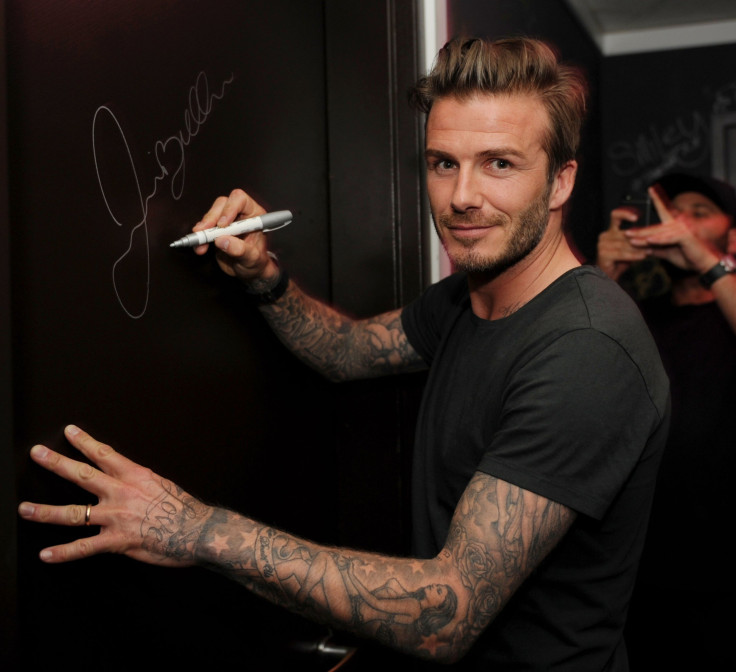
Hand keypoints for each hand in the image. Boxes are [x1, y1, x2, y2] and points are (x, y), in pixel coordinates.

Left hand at [18, 425, 211, 565]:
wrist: (198, 530)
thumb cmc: (185, 509)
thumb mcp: (163, 485)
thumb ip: (140, 483)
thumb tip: (128, 479)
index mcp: (135, 476)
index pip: (104, 453)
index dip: (84, 441)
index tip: (69, 431)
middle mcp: (122, 493)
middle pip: (82, 475)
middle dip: (56, 463)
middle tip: (37, 453)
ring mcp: (117, 517)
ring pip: (75, 513)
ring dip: (46, 511)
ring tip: (25, 509)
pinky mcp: (118, 541)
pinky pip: (85, 547)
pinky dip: (64, 553)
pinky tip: (46, 555)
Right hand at [192, 188, 278, 282]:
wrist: (249, 272)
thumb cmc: (256, 263)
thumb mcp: (253, 259)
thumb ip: (241, 250)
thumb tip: (223, 240)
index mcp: (254, 215)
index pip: (241, 200)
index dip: (230, 208)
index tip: (222, 224)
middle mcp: (240, 215)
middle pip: (222, 204)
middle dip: (211, 218)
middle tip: (205, 231)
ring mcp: (226, 222)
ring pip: (211, 215)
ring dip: (203, 229)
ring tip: (201, 244)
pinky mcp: (215, 230)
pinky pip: (204, 228)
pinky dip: (199, 237)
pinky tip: (199, 247)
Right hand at [595, 206, 649, 280]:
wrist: (607, 276)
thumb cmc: (619, 261)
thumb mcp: (629, 247)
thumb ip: (636, 239)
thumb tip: (653, 231)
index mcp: (610, 231)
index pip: (615, 216)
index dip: (625, 214)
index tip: (636, 217)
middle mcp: (604, 236)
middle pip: (624, 233)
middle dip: (640, 237)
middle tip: (654, 238)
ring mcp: (602, 245)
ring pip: (625, 244)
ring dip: (639, 248)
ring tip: (651, 249)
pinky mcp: (603, 254)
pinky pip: (621, 253)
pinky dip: (633, 255)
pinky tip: (643, 256)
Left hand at [622, 186, 720, 272]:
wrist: (703, 265)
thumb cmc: (688, 257)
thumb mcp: (668, 252)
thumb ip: (657, 248)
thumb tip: (645, 247)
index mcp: (675, 226)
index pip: (664, 211)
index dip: (658, 199)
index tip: (650, 189)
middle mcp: (679, 224)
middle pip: (655, 226)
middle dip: (640, 230)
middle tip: (626, 232)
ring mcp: (683, 229)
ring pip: (659, 232)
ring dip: (644, 236)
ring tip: (631, 238)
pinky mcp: (686, 236)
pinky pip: (668, 238)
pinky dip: (658, 240)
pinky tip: (648, 240)